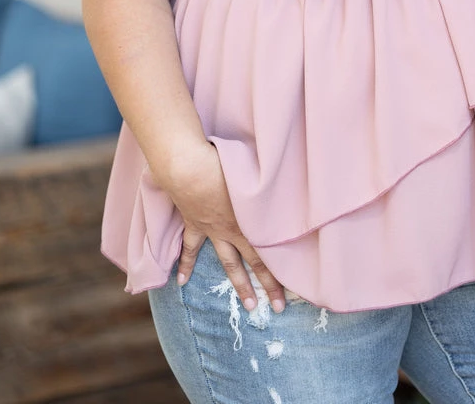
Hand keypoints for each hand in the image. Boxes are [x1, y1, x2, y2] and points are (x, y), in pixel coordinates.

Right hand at [160, 141, 285, 311]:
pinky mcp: (194, 222)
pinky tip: (181, 281)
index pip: (268, 254)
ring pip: (227, 261)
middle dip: (265, 285)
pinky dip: (185, 264)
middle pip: (252, 262)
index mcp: (248, 222)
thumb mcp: (254, 176)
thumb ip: (272, 189)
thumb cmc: (224, 165)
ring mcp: (212, 229)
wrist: (189, 170)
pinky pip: (190, 247)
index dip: (278, 275)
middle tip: (276, 309)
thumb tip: (293, 194)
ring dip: (238, 283)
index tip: (288, 295)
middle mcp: (232, 231)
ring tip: (248, 305)